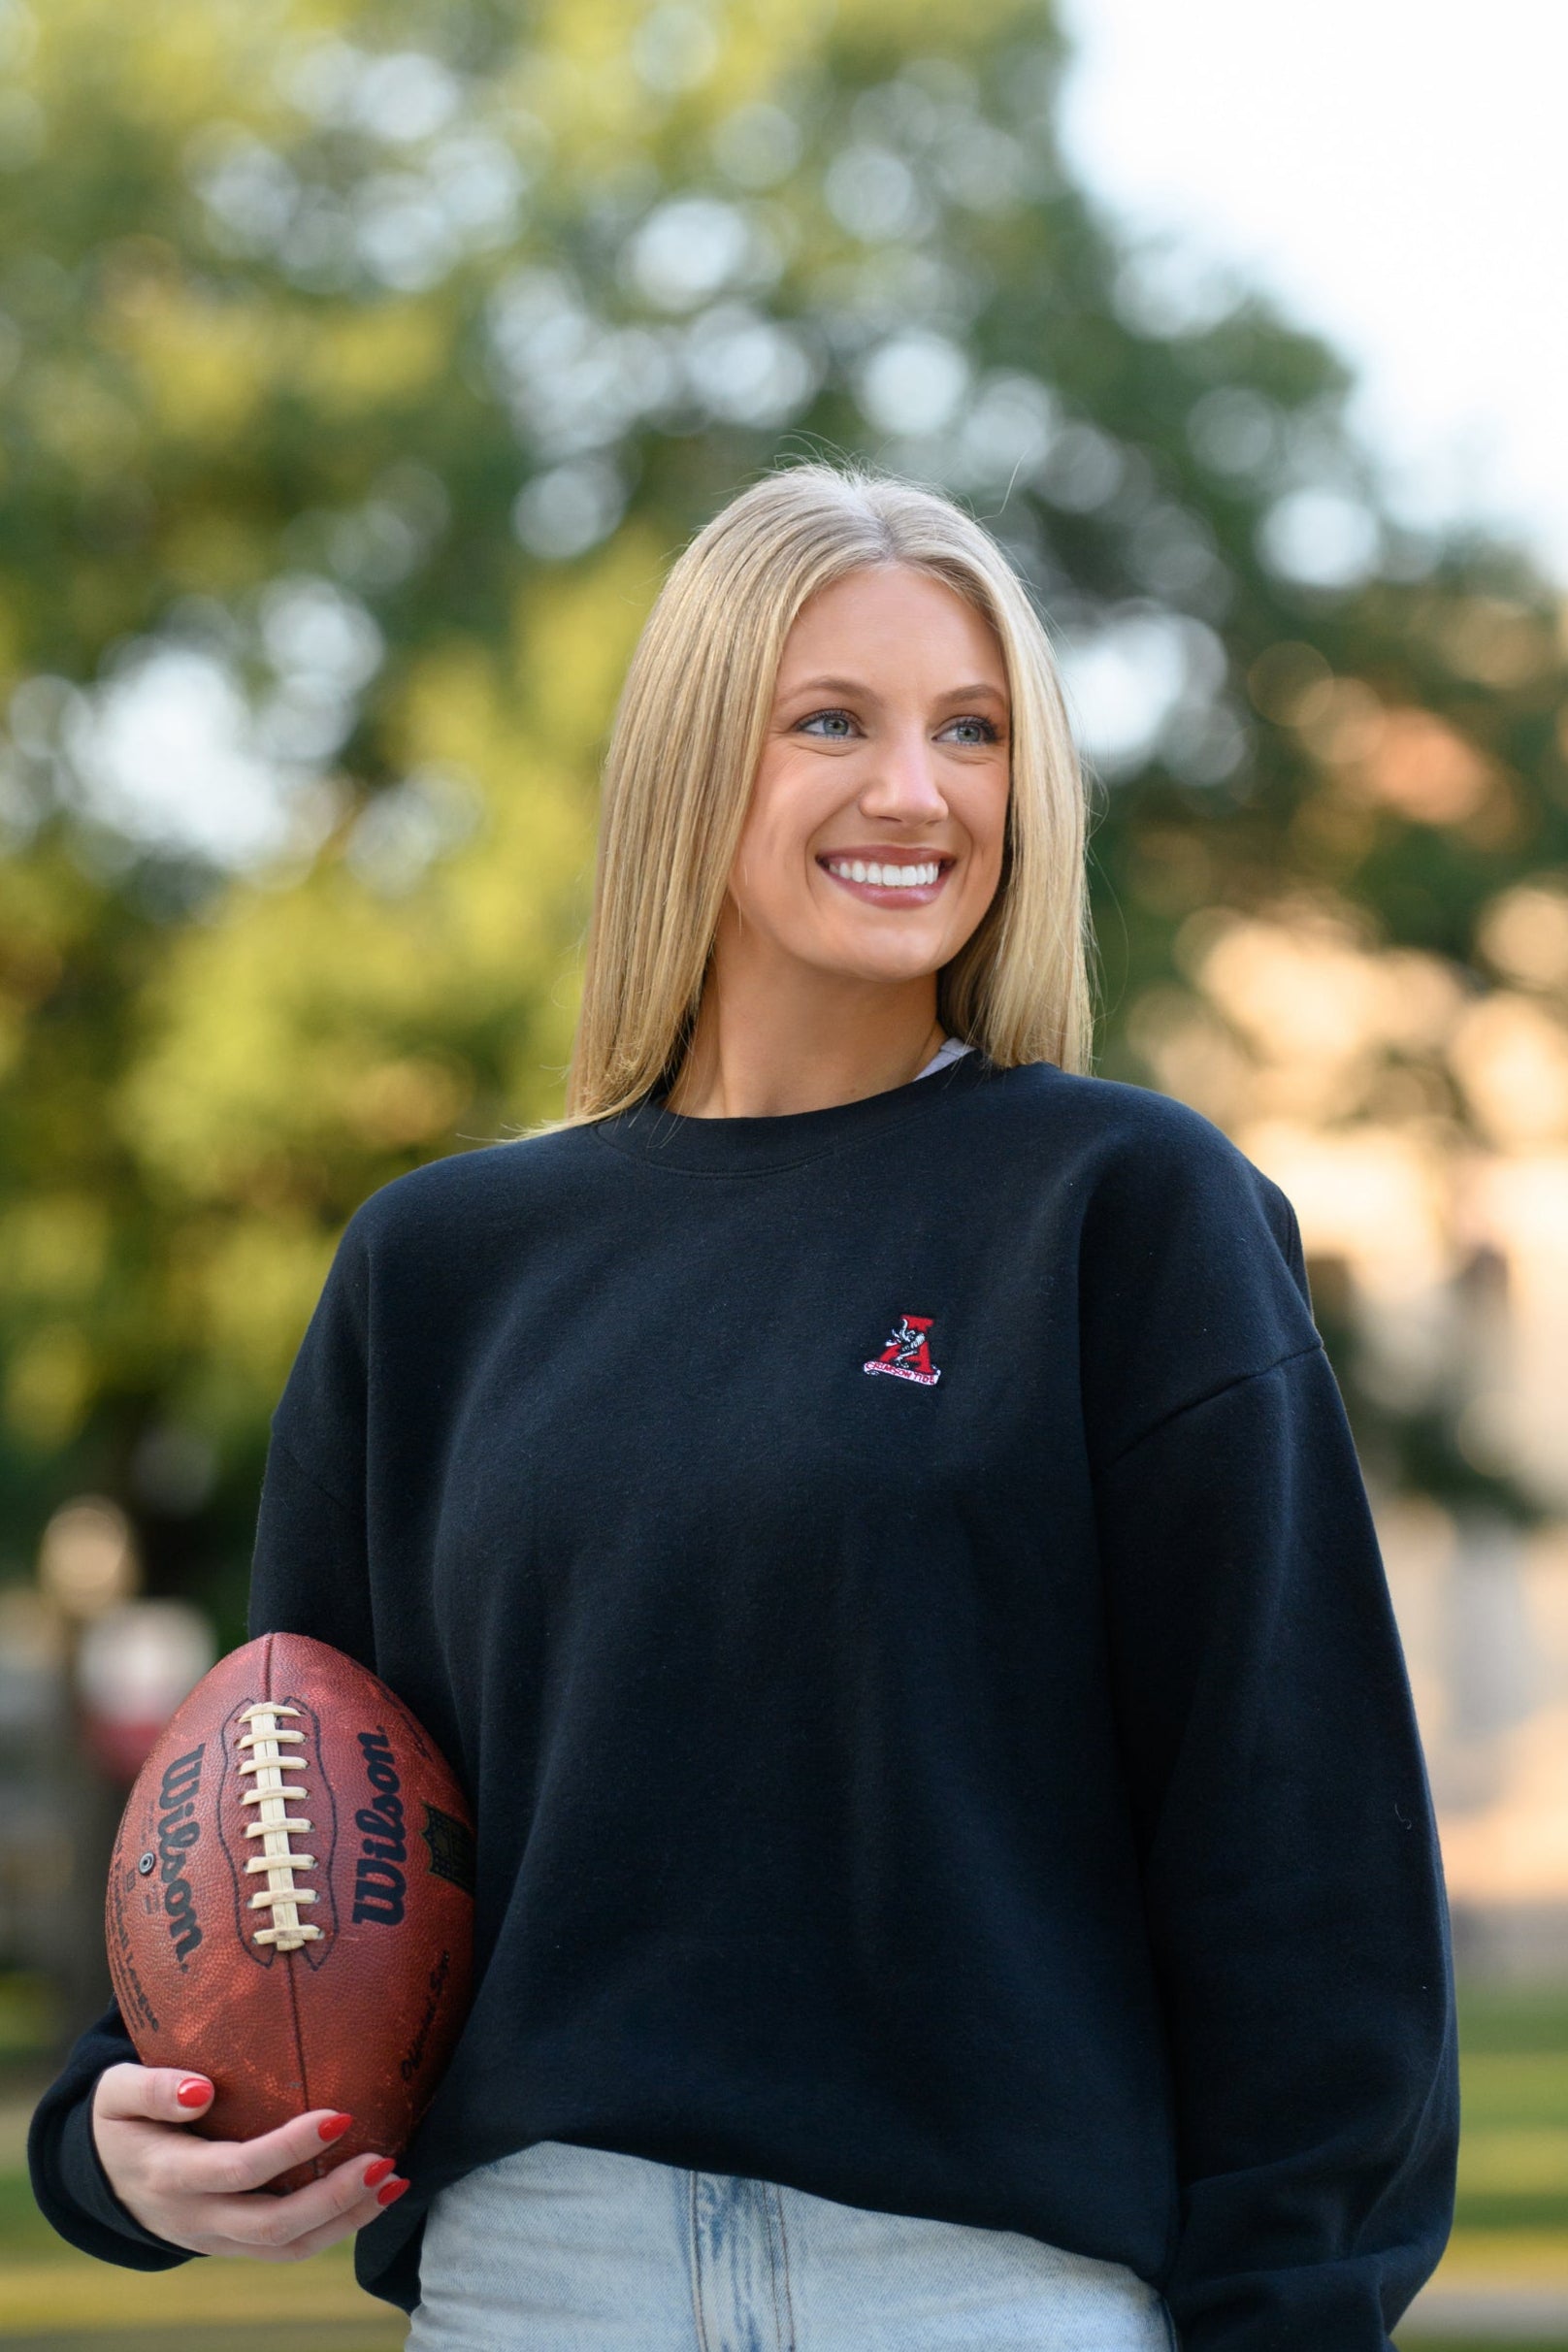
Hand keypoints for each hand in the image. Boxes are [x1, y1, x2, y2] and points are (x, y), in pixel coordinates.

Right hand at [90, 2064, 408, 2259]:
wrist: (104, 2179)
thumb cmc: (122, 2119)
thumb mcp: (116, 2093)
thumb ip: (152, 2087)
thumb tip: (200, 2091)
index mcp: (170, 2174)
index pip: (238, 2170)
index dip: (289, 2148)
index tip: (339, 2114)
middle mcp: (197, 2217)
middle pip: (272, 2223)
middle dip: (333, 2197)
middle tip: (385, 2158)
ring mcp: (217, 2239)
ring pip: (287, 2247)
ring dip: (346, 2219)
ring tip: (395, 2180)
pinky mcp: (236, 2245)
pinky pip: (289, 2249)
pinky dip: (337, 2229)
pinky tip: (377, 2197)